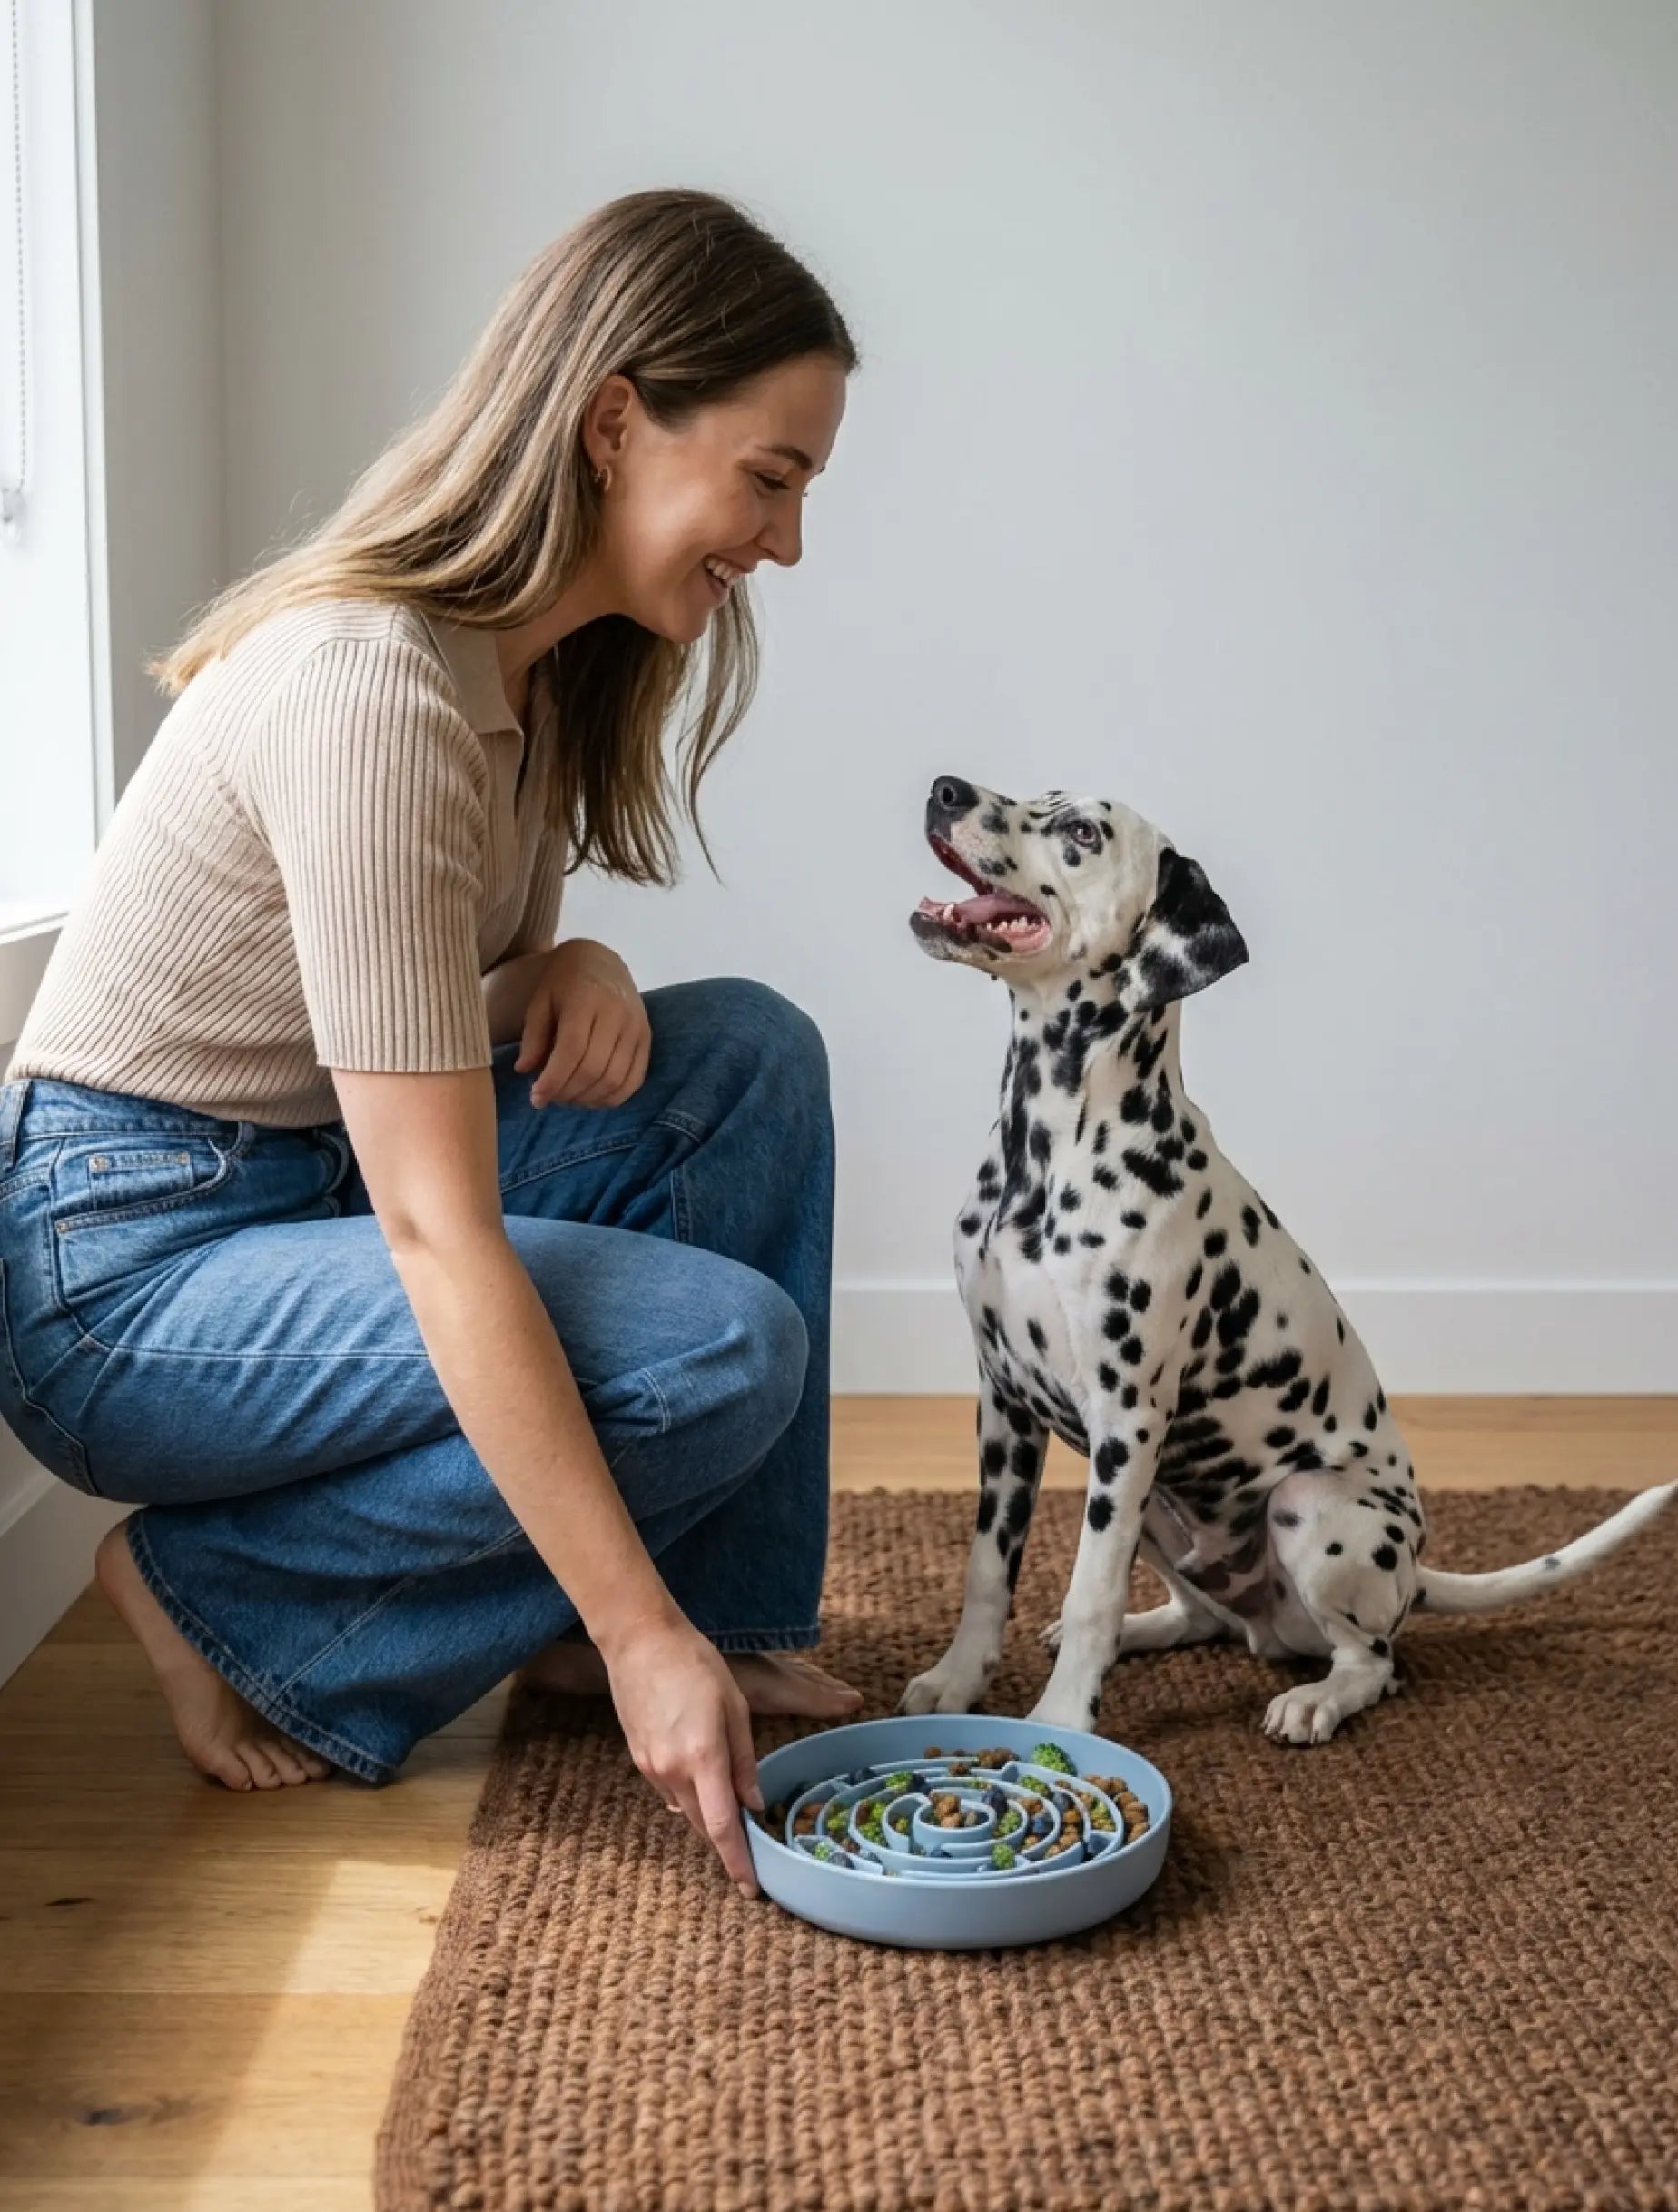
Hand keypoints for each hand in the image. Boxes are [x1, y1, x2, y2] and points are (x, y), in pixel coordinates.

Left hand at [515, 939, 651, 1108]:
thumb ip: (533, 1035)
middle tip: (550, 1098)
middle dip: (568, 1092)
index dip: (553, 1079)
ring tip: (568, 1098)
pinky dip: (613, 1097)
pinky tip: (592, 1098)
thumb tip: (524, 1071)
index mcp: (586, 999)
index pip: (572, 1049)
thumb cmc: (564, 982)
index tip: (536, 1098)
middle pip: (594, 1068)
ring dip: (588, 1099)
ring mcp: (636, 1028)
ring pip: (615, 1079)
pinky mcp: (647, 1039)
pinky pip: (634, 1080)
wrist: (602, 963)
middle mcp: (617, 1014)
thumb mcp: (540, 1001)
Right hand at [601, 1611, 764, 1896]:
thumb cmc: (696, 1664)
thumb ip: (745, 1760)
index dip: (738, 1861)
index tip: (751, 1888)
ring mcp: (651, 1767)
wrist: (640, 1641)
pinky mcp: (639, 1759)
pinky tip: (701, 1779)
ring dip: (707, 1816)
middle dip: (726, 1842)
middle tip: (751, 1853)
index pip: (722, 1826)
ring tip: (729, 1811)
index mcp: (703, 1757)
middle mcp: (673, 1771)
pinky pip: (669, 1791)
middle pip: (703, 1825)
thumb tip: (754, 1803)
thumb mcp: (735, 1707)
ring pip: (685, 1810)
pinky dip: (689, 1795)